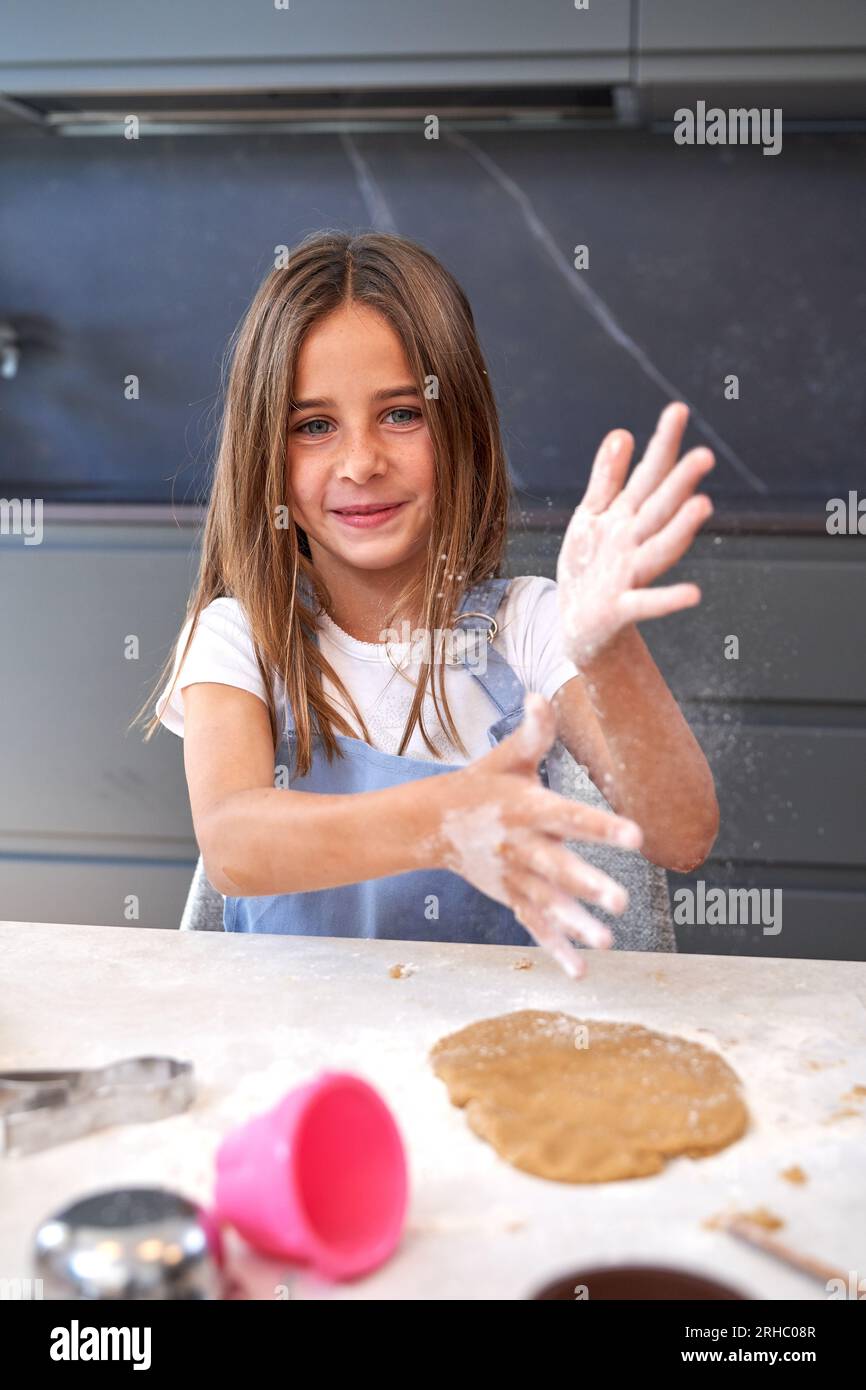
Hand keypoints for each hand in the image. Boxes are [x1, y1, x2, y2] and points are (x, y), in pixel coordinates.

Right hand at [428, 691, 642, 978]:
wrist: (430, 823)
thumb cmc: (481, 785)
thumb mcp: (505, 758)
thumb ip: (532, 733)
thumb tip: (542, 696)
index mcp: (528, 809)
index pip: (570, 817)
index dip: (602, 826)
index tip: (637, 836)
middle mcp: (522, 846)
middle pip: (558, 868)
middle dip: (589, 885)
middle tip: (622, 902)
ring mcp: (515, 877)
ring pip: (548, 904)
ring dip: (576, 925)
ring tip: (608, 942)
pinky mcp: (510, 897)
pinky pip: (534, 925)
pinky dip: (555, 948)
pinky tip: (581, 970)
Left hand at [556, 402, 714, 666]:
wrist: (577, 624)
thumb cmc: (590, 565)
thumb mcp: (591, 516)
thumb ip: (606, 478)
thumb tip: (622, 432)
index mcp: (627, 516)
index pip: (649, 474)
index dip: (662, 443)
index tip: (678, 410)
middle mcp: (636, 542)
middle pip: (659, 508)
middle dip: (680, 483)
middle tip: (704, 455)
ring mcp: (631, 574)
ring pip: (659, 548)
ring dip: (680, 530)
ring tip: (703, 506)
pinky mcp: (622, 607)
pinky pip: (648, 603)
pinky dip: (669, 599)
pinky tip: (694, 595)